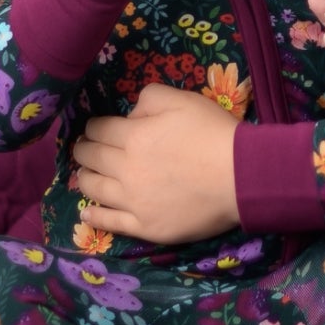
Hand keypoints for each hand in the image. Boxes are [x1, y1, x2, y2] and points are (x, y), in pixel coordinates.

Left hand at [75, 84, 239, 242]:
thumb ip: (150, 98)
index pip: (99, 129)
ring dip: (85, 178)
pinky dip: (94, 216)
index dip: (93, 127)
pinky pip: (110, 222)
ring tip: (84, 174)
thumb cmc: (213, 133)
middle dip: (84, 150)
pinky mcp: (145, 226)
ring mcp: (133, 201)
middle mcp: (125, 169)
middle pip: (92, 158)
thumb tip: (131, 114)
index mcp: (132, 136)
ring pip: (94, 189)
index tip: (94, 128)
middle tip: (84, 149)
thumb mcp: (182, 99)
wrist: (240, 176)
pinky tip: (86, 213)